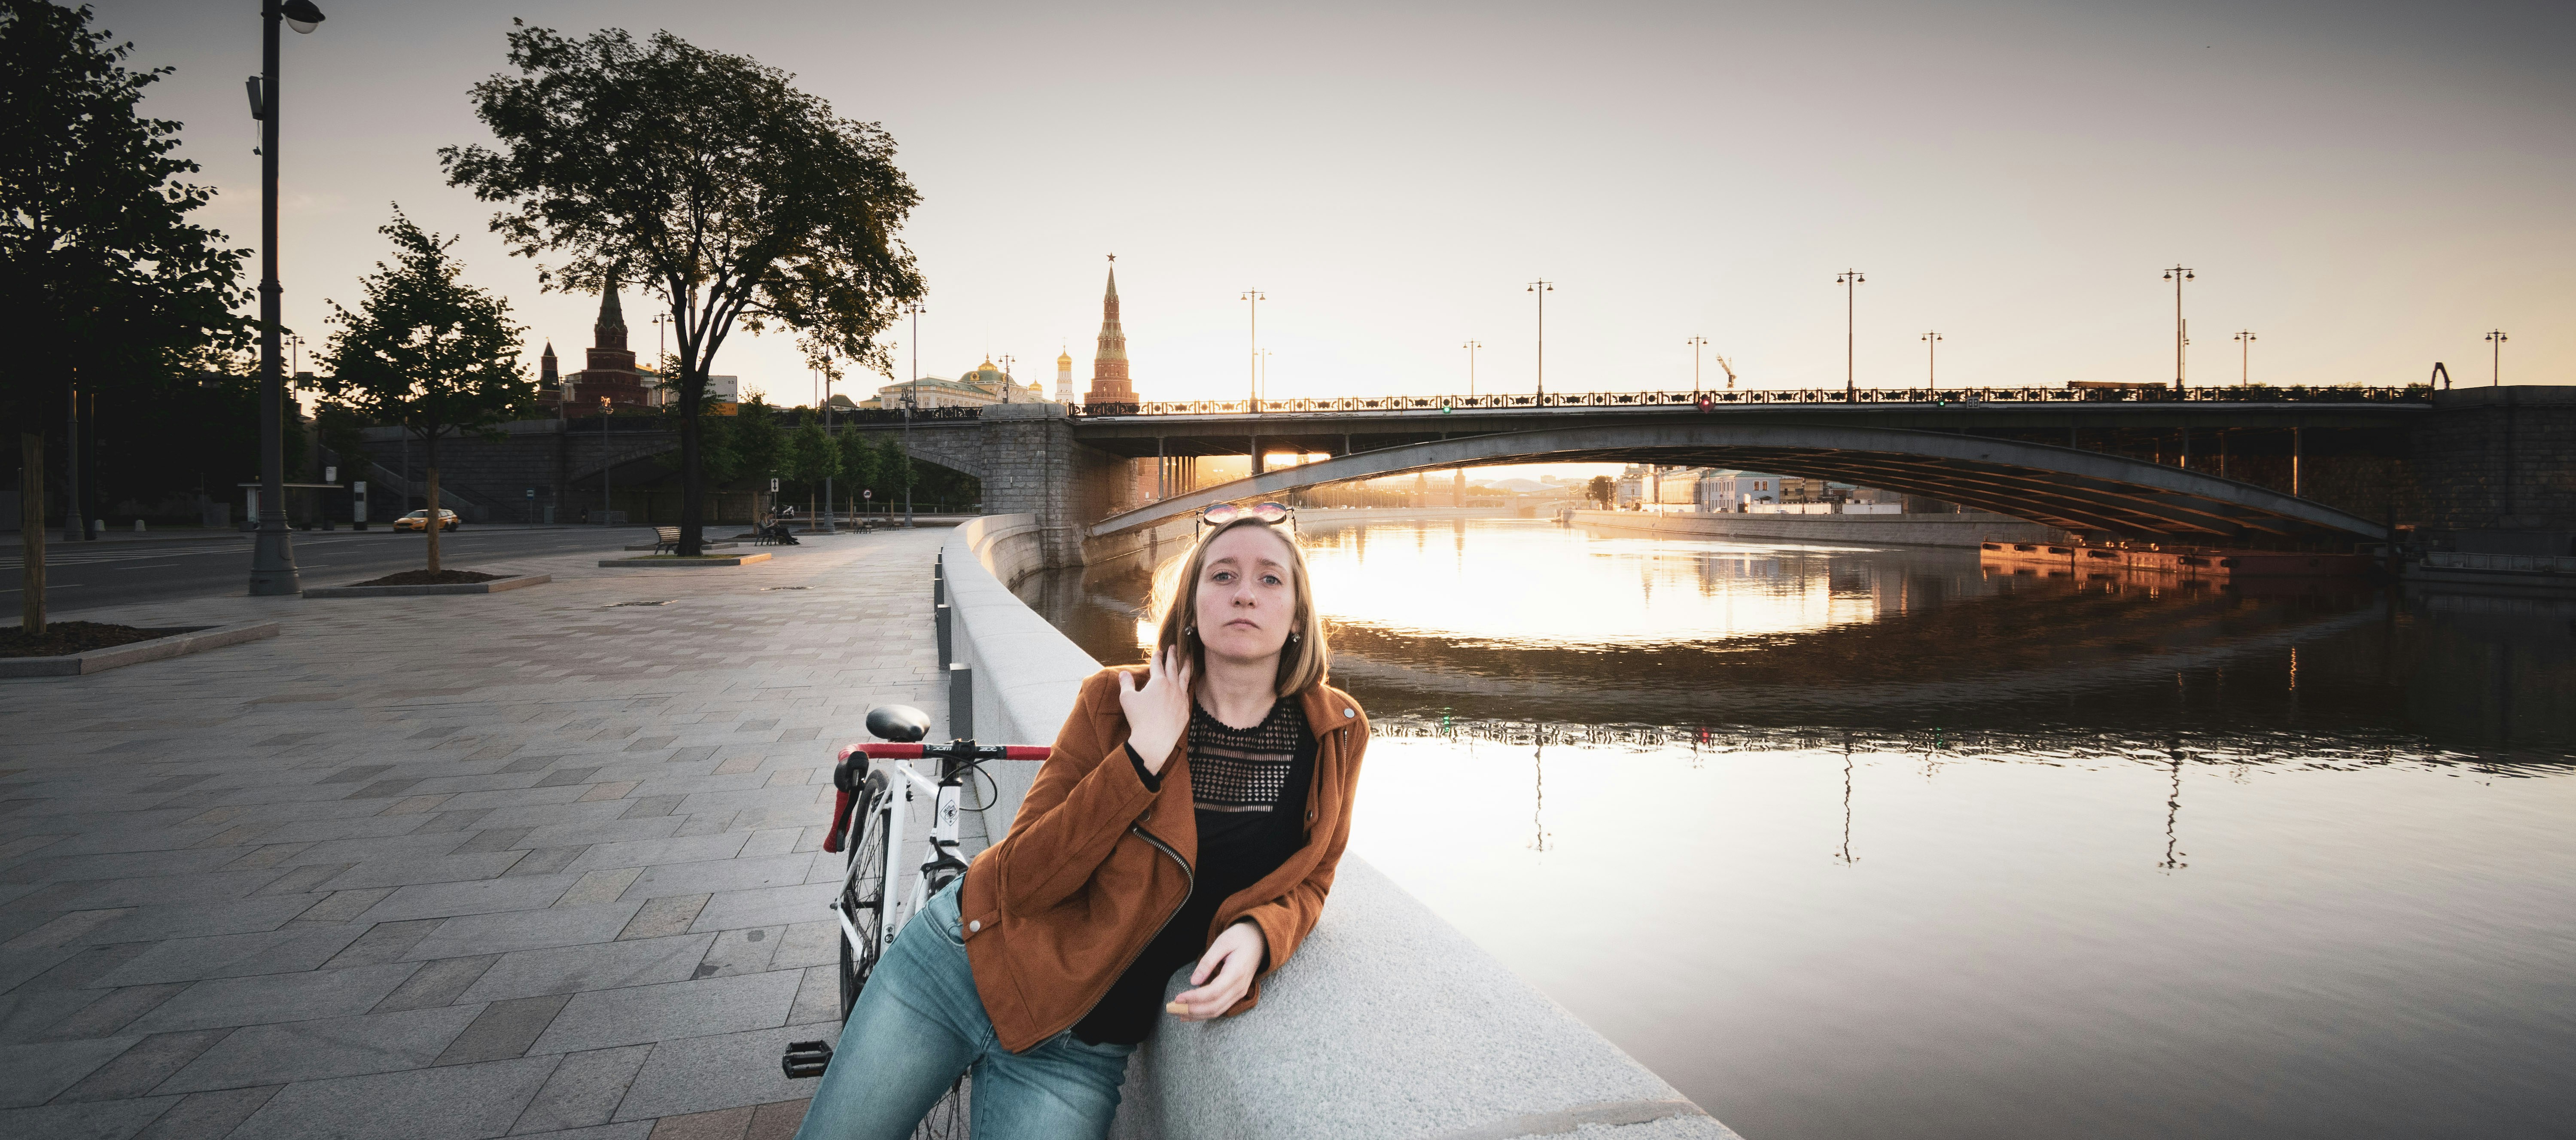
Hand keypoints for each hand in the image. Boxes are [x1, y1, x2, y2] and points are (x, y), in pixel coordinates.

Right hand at [1117, 647, 1191, 774]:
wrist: (1153, 741)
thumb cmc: (1138, 719)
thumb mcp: (1127, 699)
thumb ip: (1126, 683)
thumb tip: (1123, 673)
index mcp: (1158, 682)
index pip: (1158, 664)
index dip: (1157, 656)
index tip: (1159, 650)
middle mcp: (1172, 687)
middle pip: (1173, 666)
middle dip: (1173, 655)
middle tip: (1174, 646)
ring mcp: (1181, 698)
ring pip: (1185, 677)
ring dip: (1186, 665)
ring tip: (1188, 657)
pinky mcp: (1185, 710)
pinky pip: (1187, 693)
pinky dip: (1187, 685)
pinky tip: (1187, 684)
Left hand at [1166, 920, 1263, 1020]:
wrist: (1260, 939)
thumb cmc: (1240, 937)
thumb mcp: (1222, 942)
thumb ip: (1207, 962)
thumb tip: (1193, 981)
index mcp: (1236, 973)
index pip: (1212, 993)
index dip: (1194, 998)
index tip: (1177, 998)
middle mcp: (1239, 987)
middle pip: (1214, 1006)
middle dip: (1192, 1010)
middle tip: (1172, 1009)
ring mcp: (1240, 992)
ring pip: (1217, 1011)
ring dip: (1197, 1015)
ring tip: (1178, 1013)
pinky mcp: (1237, 994)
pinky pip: (1221, 1008)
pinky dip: (1205, 1013)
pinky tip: (1192, 1013)